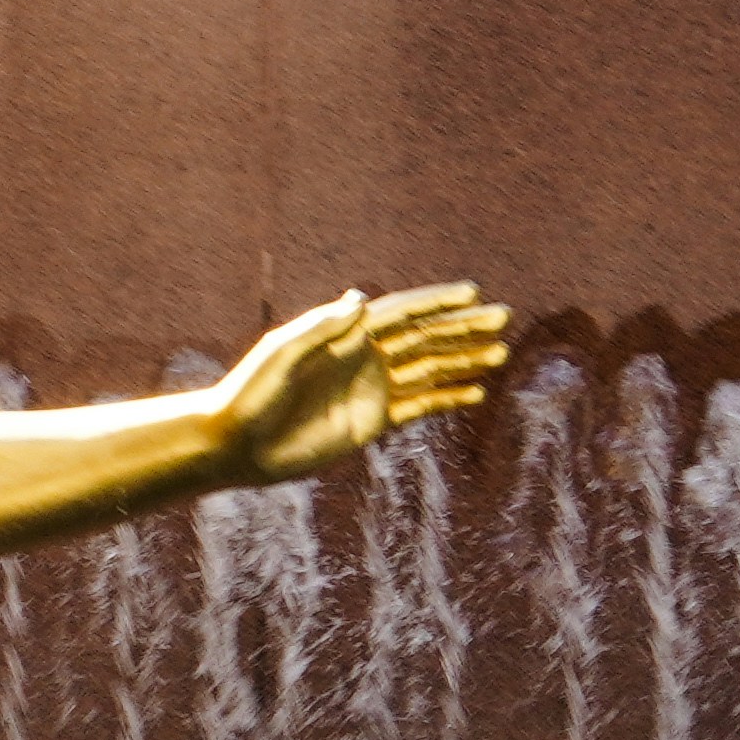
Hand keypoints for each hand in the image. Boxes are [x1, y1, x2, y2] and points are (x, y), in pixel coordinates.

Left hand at [211, 282, 512, 481]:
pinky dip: (447, 398)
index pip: (401, 313)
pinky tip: (475, 392)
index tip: (473, 294)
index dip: (437, 302)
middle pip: (423, 337)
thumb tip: (361, 298)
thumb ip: (322, 327)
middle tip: (503, 318)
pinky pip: (418, 407)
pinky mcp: (371, 423)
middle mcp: (362, 358)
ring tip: (500, 354)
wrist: (236, 446)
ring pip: (428, 370)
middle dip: (462, 328)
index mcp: (344, 336)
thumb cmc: (249, 394)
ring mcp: (369, 390)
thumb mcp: (281, 354)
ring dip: (463, 361)